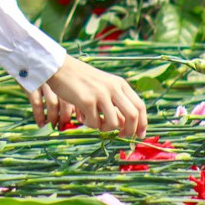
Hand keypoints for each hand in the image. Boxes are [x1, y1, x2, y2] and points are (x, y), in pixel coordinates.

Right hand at [30, 57, 146, 137]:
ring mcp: (101, 94)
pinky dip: (90, 124)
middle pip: (133, 116)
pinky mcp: (87, 100)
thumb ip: (115, 101)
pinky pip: (95, 123)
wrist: (61, 68)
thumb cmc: (82, 79)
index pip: (140, 106)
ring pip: (113, 123)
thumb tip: (125, 125)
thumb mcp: (104, 85)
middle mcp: (114, 88)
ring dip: (105, 129)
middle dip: (129, 131)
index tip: (140, 134)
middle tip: (121, 136)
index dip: (143, 123)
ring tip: (95, 122)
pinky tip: (82, 117)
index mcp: (120, 84)